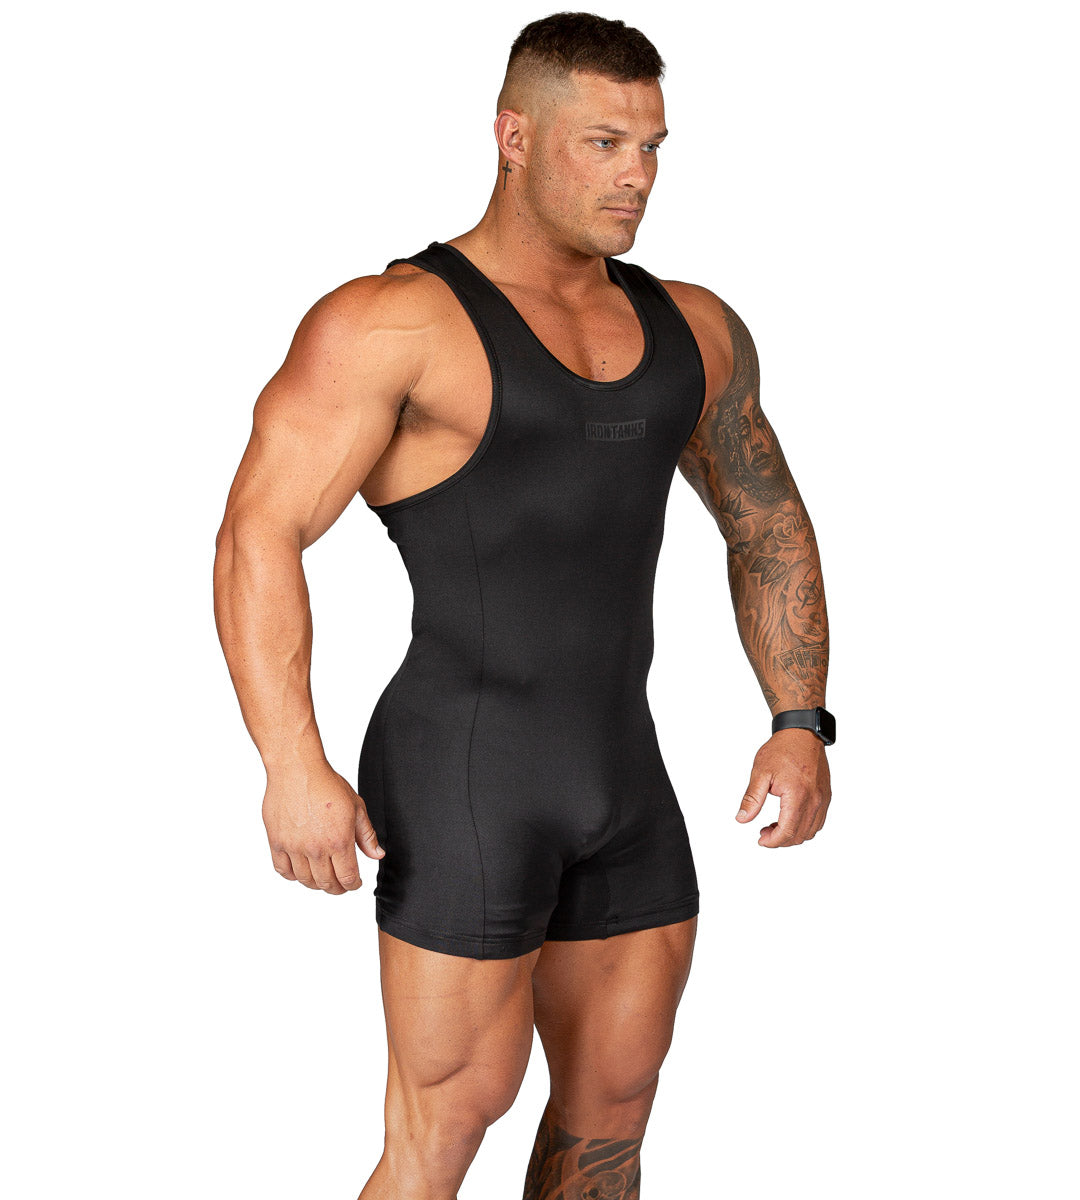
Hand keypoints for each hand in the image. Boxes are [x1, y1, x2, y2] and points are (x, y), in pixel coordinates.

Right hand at [262, 759, 384, 892]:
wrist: (297, 769)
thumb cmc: (326, 783)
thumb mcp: (356, 807)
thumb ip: (366, 835)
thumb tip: (377, 855)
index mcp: (339, 841)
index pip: (347, 878)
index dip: (353, 885)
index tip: (354, 883)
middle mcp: (315, 848)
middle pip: (326, 884)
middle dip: (337, 888)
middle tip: (340, 885)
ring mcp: (294, 847)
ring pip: (305, 880)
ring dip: (316, 884)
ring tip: (322, 878)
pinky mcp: (276, 842)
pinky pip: (282, 870)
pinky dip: (292, 875)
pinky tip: (301, 870)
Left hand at [736, 729, 830, 846]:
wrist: (802, 734)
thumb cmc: (782, 749)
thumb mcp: (760, 772)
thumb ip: (752, 799)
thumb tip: (742, 819)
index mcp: (797, 795)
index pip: (787, 831)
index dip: (773, 841)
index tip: (761, 840)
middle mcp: (814, 800)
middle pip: (800, 835)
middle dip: (780, 840)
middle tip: (764, 832)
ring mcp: (823, 799)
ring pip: (811, 831)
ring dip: (793, 835)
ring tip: (775, 826)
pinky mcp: (826, 795)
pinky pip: (818, 821)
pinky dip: (804, 826)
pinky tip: (790, 818)